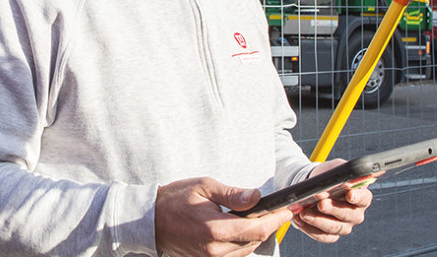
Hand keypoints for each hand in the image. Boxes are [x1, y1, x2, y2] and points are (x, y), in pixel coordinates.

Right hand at [154, 176, 292, 256]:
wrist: (150, 220)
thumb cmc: (174, 199)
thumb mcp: (203, 187)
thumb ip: (232, 194)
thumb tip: (256, 197)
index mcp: (215, 228)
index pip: (257, 229)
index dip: (275, 220)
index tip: (286, 211)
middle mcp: (215, 248)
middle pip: (254, 241)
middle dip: (269, 226)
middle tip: (276, 212)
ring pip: (246, 250)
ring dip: (256, 236)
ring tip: (259, 219)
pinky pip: (234, 255)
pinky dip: (242, 243)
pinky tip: (240, 229)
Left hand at [289, 160, 372, 242]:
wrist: (314, 189)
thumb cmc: (327, 178)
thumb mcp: (333, 169)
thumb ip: (339, 172)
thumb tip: (337, 180)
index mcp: (361, 198)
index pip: (364, 199)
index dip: (357, 197)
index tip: (349, 193)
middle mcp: (355, 215)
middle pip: (348, 215)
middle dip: (333, 209)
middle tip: (321, 203)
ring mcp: (344, 227)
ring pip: (334, 228)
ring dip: (318, 220)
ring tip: (304, 212)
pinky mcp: (330, 235)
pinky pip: (321, 235)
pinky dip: (308, 228)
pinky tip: (298, 219)